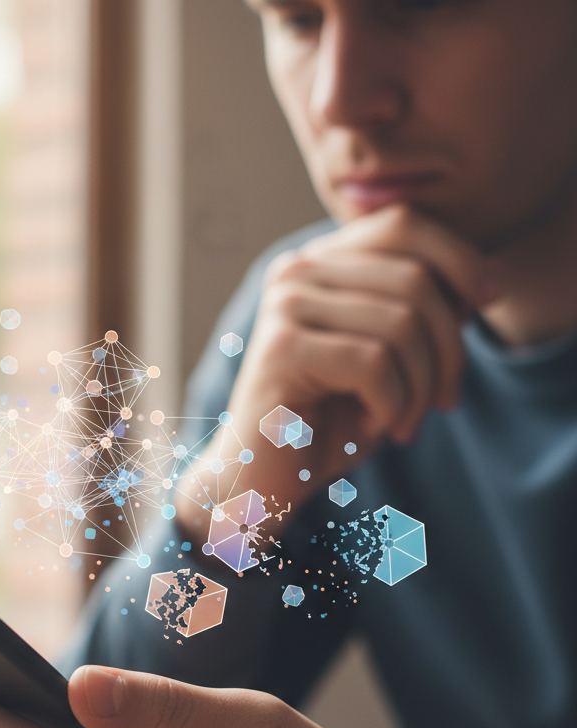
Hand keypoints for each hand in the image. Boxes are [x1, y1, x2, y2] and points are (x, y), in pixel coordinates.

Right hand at [177, 204, 497, 537]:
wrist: (264, 478)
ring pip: (401, 324)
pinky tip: (376, 426)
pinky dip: (392, 404)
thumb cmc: (328, 421)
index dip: (459, 258)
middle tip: (444, 400)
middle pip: (414, 280)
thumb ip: (417, 310)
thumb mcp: (384, 355)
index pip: (403, 225)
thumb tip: (479, 286)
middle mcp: (295, 272)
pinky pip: (374, 364)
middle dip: (448, 347)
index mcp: (318, 262)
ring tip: (405, 421)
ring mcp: (284, 307)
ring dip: (420, 387)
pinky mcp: (282, 349)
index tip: (486, 304)